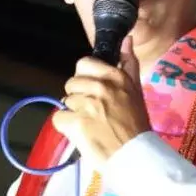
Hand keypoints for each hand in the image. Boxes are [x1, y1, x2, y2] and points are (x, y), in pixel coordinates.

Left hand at [52, 35, 150, 162]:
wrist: (136, 155)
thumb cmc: (137, 125)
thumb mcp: (136, 90)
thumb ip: (129, 64)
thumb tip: (126, 40)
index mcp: (115, 77)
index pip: (84, 63)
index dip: (85, 77)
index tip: (93, 91)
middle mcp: (101, 87)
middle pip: (72, 83)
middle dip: (78, 97)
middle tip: (93, 113)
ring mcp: (87, 104)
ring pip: (66, 101)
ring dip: (74, 113)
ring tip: (90, 125)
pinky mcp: (76, 122)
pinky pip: (59, 117)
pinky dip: (66, 127)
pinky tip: (80, 133)